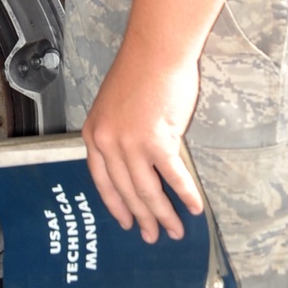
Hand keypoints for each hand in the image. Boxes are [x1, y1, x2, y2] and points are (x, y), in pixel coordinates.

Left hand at [81, 41, 204, 242]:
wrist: (155, 51)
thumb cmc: (139, 71)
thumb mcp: (115, 105)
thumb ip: (119, 132)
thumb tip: (134, 159)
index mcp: (94, 132)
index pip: (101, 180)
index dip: (115, 204)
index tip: (125, 222)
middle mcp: (107, 142)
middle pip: (125, 191)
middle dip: (141, 217)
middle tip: (153, 236)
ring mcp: (131, 144)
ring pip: (147, 191)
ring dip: (163, 215)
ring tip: (175, 231)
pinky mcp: (157, 141)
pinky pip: (173, 176)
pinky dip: (185, 195)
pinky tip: (194, 208)